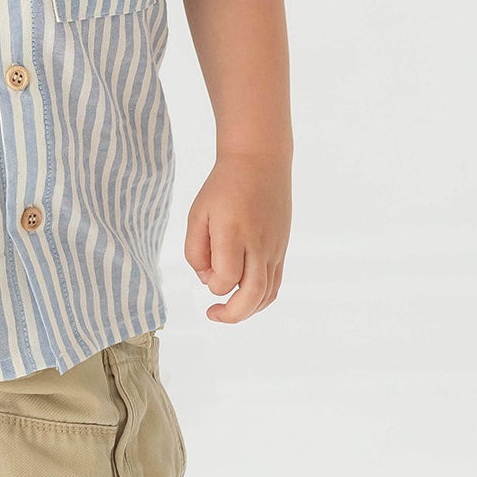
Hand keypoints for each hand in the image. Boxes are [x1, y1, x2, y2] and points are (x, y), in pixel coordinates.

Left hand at [184, 152, 290, 322]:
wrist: (260, 162)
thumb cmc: (223, 187)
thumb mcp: (198, 213)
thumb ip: (195, 250)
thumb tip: (206, 280)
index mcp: (234, 233)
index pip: (226, 278)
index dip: (212, 284)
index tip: (204, 271)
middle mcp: (258, 244)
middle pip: (252, 295)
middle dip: (231, 314)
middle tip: (212, 314)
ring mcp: (274, 248)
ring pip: (267, 294)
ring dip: (247, 310)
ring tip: (228, 310)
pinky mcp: (281, 248)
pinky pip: (275, 284)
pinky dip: (261, 299)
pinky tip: (244, 297)